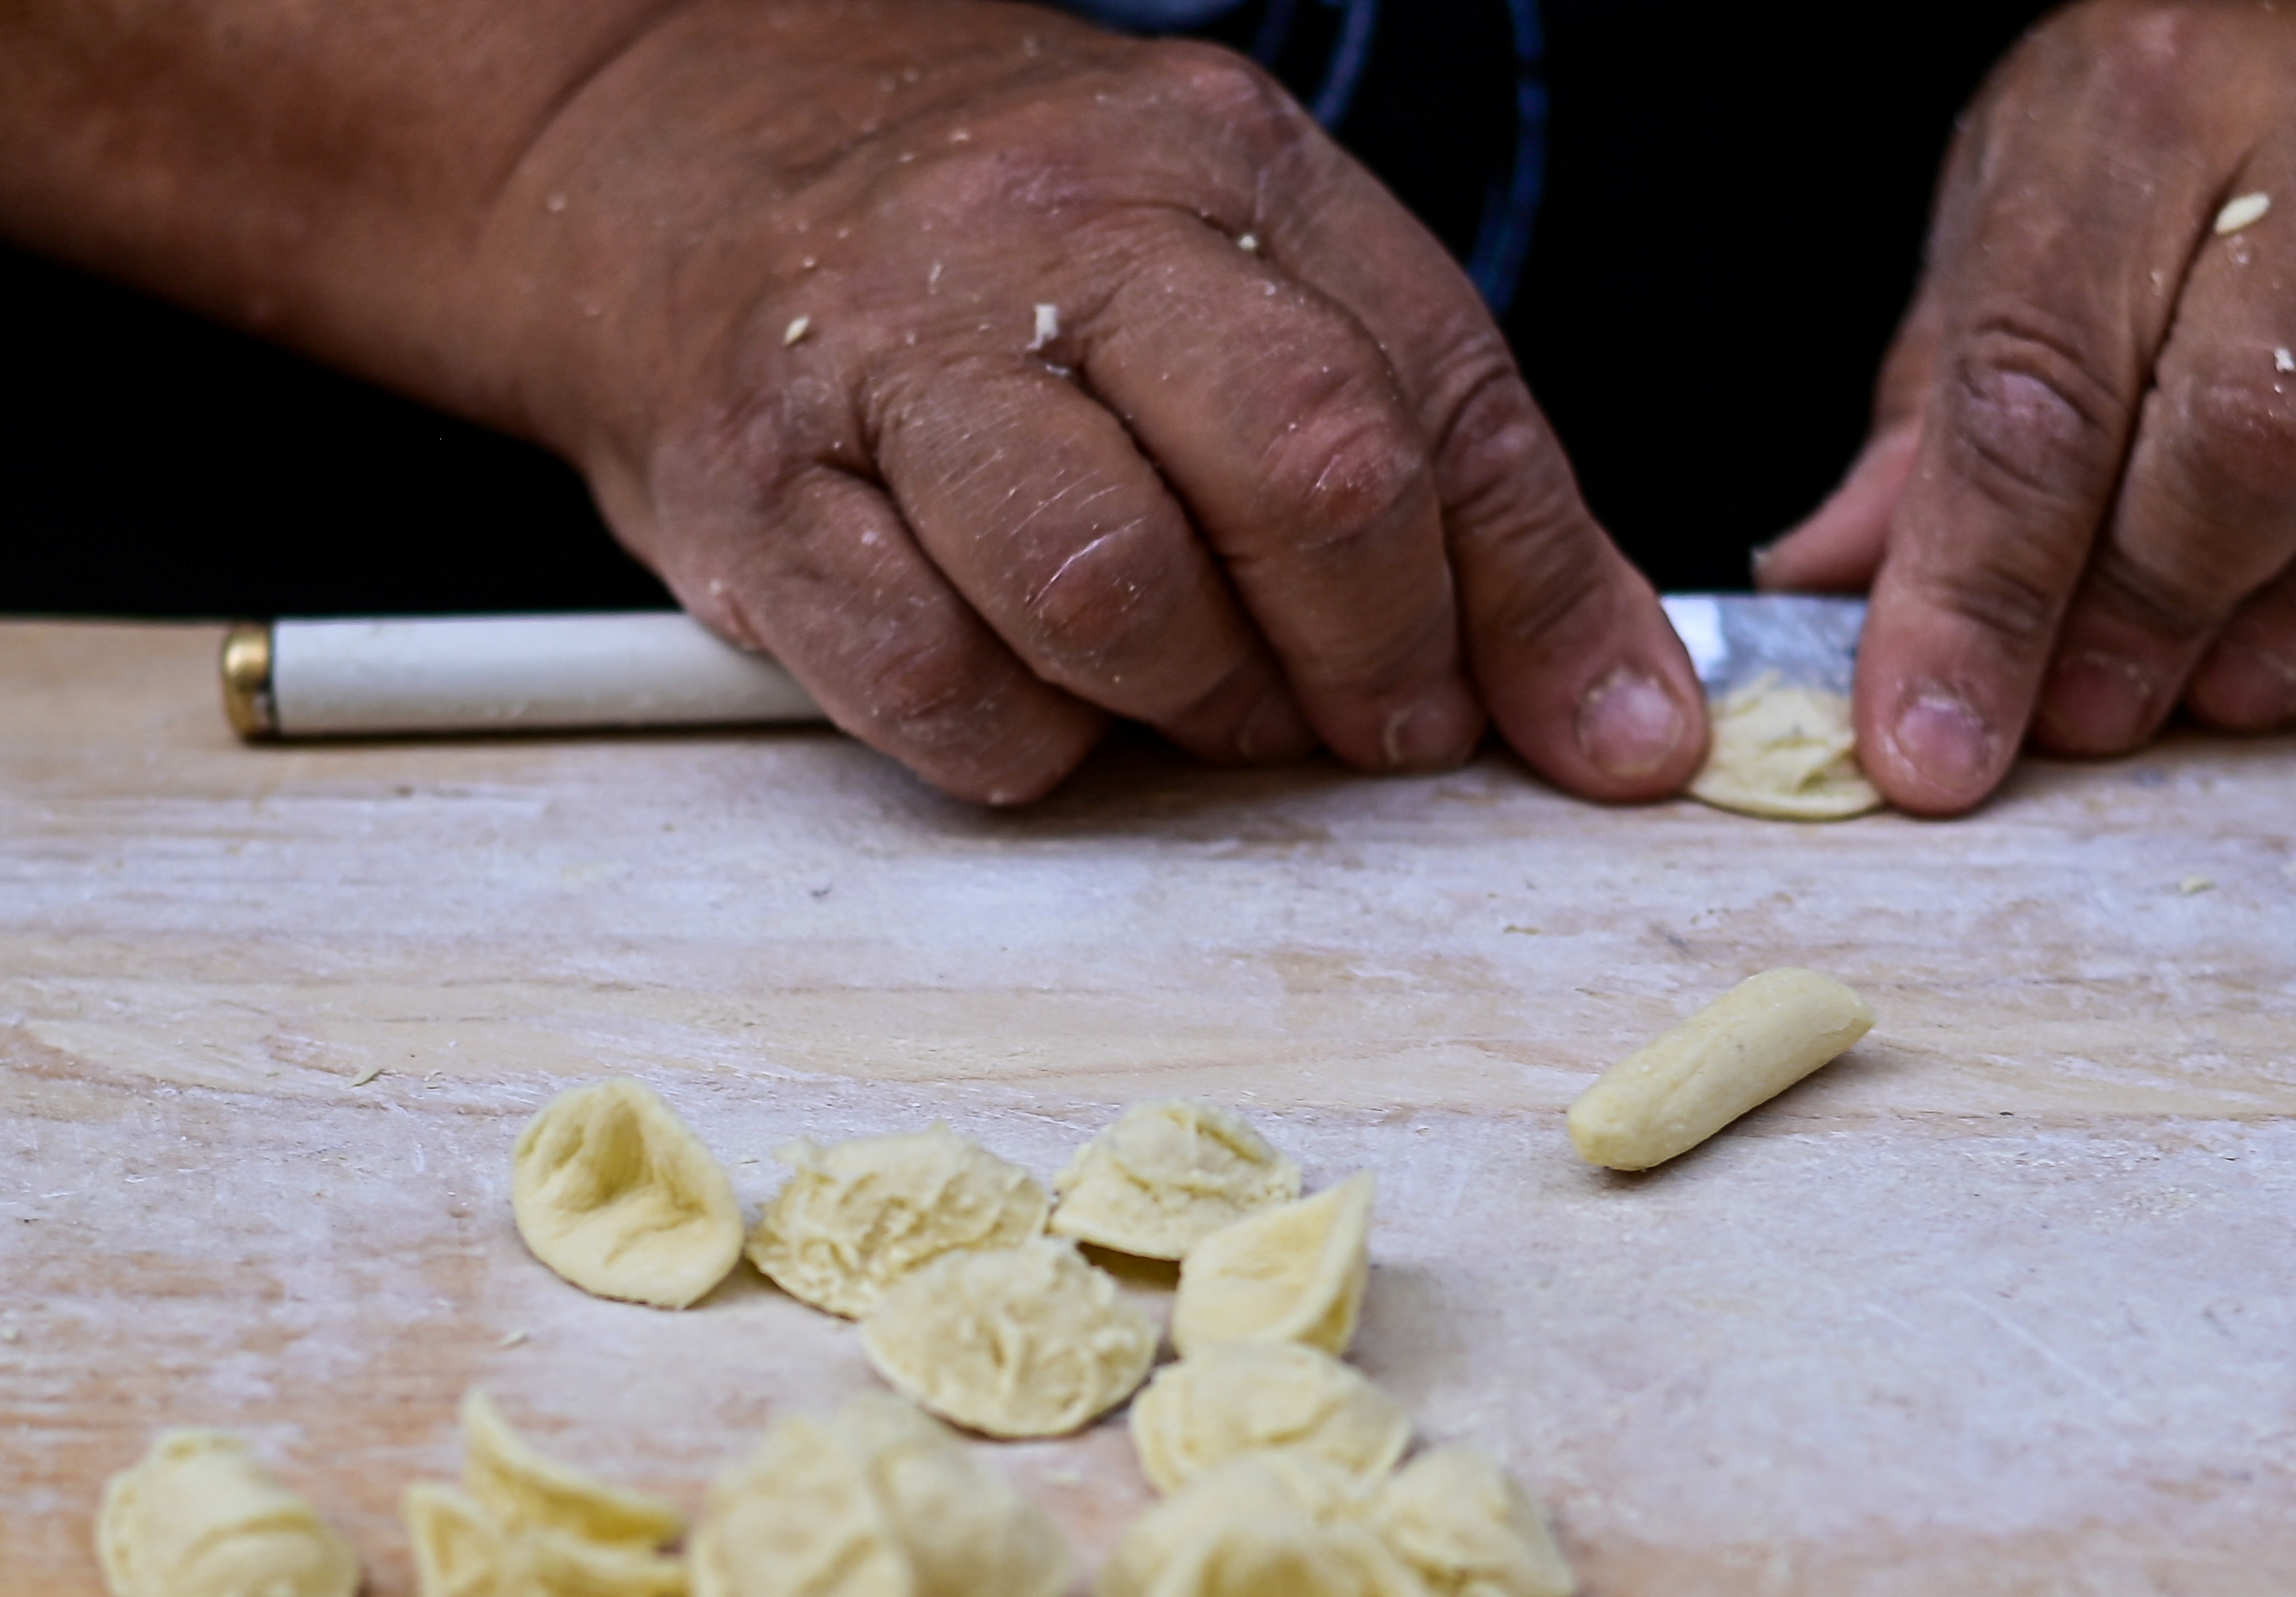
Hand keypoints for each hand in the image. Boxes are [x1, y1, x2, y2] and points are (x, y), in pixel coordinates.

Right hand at [471, 0, 1706, 803]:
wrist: (665, 154)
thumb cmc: (997, 253)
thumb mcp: (1240, 278)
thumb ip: (1443, 474)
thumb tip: (1630, 723)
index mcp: (1218, 162)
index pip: (1442, 393)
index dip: (1533, 602)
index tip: (1577, 737)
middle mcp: (1054, 232)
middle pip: (1299, 470)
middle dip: (1374, 656)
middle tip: (1371, 726)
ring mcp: (889, 357)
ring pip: (1108, 588)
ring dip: (1195, 704)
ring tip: (1197, 701)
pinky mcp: (755, 494)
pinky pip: (935, 686)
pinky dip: (1023, 743)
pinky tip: (1035, 697)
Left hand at [1756, 0, 2295, 813]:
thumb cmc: (2200, 157)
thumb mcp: (2023, 224)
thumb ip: (1938, 418)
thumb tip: (1830, 593)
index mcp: (2148, 104)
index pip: (2040, 386)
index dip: (1977, 597)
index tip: (1932, 747)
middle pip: (2258, 439)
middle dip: (2154, 618)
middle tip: (2097, 709)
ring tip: (2242, 676)